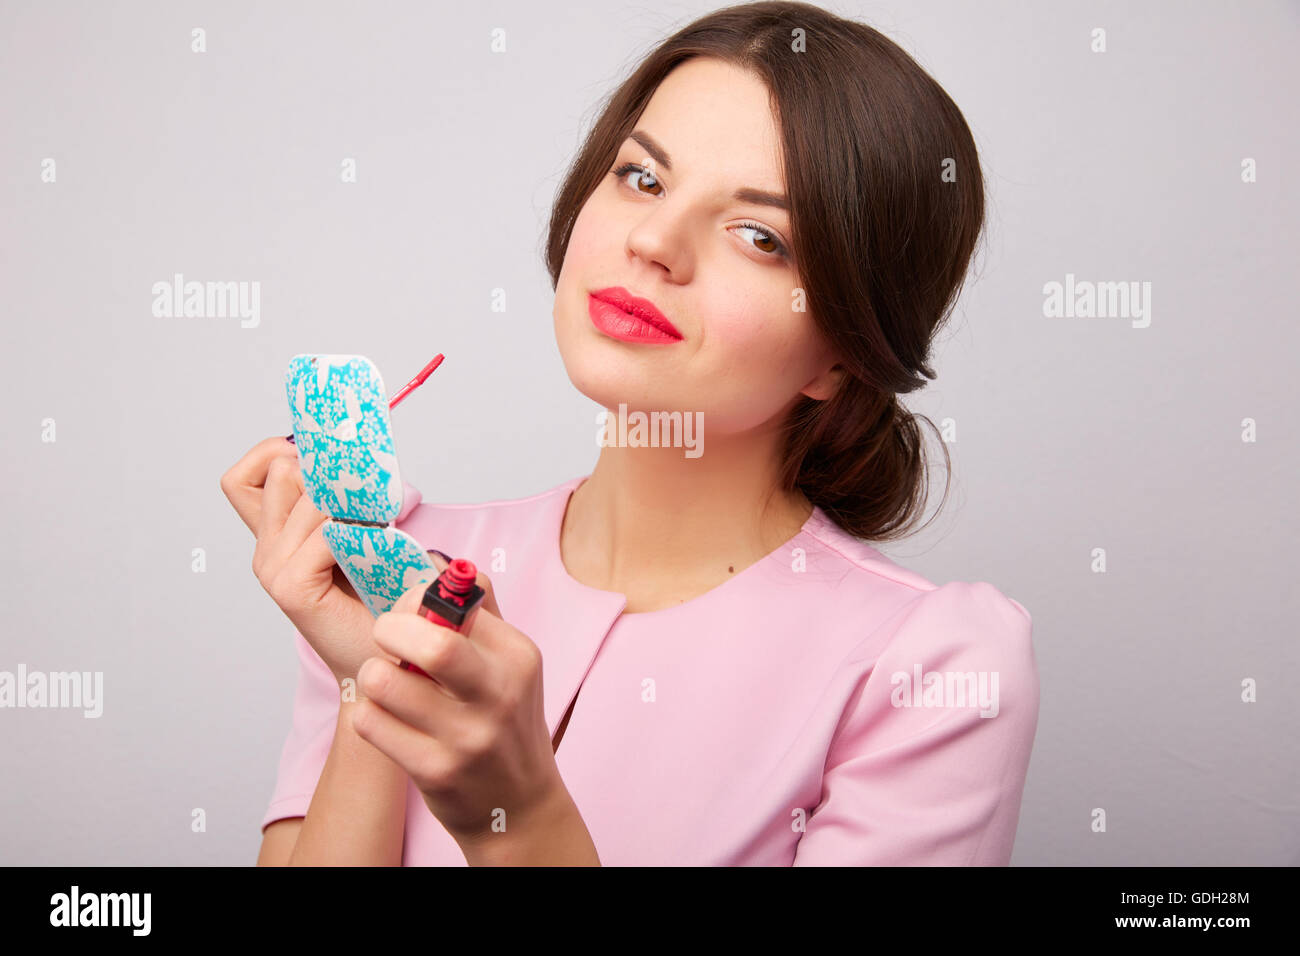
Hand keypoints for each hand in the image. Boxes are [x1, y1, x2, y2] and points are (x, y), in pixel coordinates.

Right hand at [220, 436, 393, 682]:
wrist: (388, 660)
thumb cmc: (381, 598)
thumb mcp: (360, 534)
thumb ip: (345, 501)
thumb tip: (354, 457)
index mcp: (276, 534)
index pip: (246, 474)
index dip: (277, 452)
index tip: (322, 460)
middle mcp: (267, 548)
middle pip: (282, 471)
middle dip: (329, 474)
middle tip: (367, 501)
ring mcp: (273, 568)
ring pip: (309, 497)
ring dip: (352, 505)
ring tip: (378, 533)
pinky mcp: (291, 587)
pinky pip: (327, 534)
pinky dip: (358, 535)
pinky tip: (375, 554)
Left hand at [350, 556, 566, 850]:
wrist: (516, 805)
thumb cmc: (503, 721)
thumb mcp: (510, 664)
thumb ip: (479, 613)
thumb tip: (437, 561)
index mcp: (518, 655)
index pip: (460, 600)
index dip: (416, 597)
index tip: (407, 609)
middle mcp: (498, 694)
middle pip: (432, 643)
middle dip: (391, 629)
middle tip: (386, 638)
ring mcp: (467, 736)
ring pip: (385, 681)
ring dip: (372, 675)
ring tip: (384, 681)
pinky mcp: (435, 770)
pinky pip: (371, 723)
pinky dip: (368, 713)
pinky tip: (386, 718)